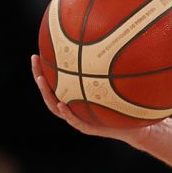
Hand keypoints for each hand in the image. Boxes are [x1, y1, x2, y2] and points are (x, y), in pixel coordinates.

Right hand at [30, 55, 149, 142]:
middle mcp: (73, 107)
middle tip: (35, 61)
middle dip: (39, 76)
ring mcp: (78, 119)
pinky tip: (62, 103)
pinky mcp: (88, 129)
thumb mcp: (119, 85)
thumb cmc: (126, 104)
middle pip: (49, 92)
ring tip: (41, 79)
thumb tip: (114, 43)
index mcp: (75, 97)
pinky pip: (75, 121)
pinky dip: (67, 112)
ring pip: (55, 107)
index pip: (54, 83)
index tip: (36, 54)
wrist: (136, 127)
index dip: (42, 70)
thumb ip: (112, 70)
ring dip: (47, 93)